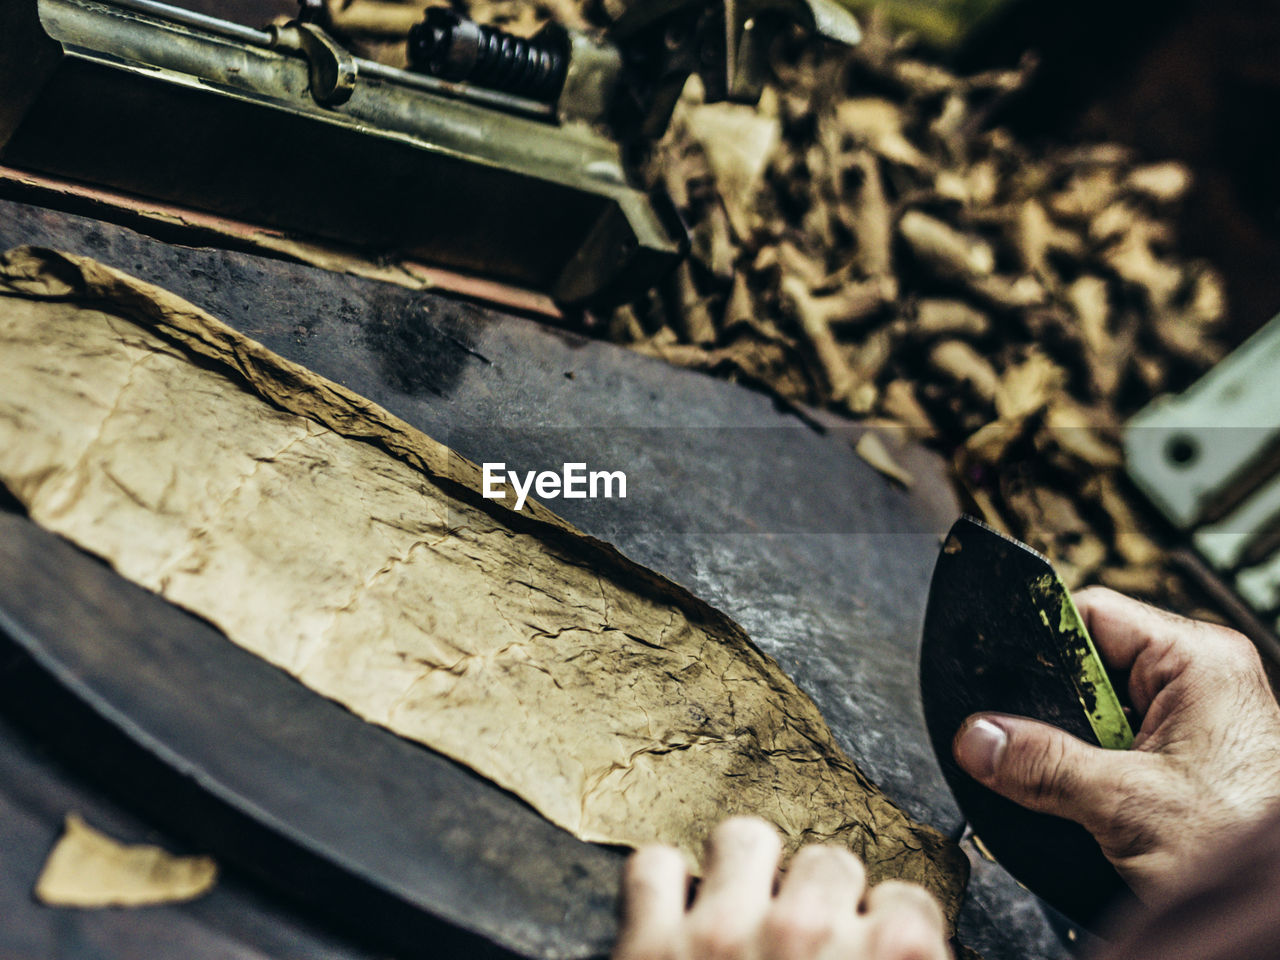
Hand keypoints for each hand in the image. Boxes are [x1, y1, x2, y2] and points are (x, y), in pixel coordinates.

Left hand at [612, 817, 949, 959]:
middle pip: (828, 861)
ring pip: (744, 837)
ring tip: (737, 912)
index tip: (868, 949)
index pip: (908, 904)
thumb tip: (915, 948)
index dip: (884, 931)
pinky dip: (658, 891)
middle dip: (815, 899)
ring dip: (743, 873)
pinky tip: (670, 916)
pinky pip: (654, 867)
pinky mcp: (650, 947)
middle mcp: (810, 935)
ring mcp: (725, 936)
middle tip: (801, 944)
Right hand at [953, 586, 1279, 904]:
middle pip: (1089, 667)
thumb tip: (976, 738)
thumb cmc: (1249, 851)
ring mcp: (1197, 722)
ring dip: (1077, 751)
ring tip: (1081, 788)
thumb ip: (1044, 766)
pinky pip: (1119, 748)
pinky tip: (1095, 804)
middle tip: (1039, 753)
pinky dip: (1097, 774)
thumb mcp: (1128, 804)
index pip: (1091, 614)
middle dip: (1055, 712)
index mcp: (1198, 660)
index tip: (999, 684)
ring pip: (1099, 715)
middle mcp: (1200, 681)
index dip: (1040, 644)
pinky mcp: (1190, 762)